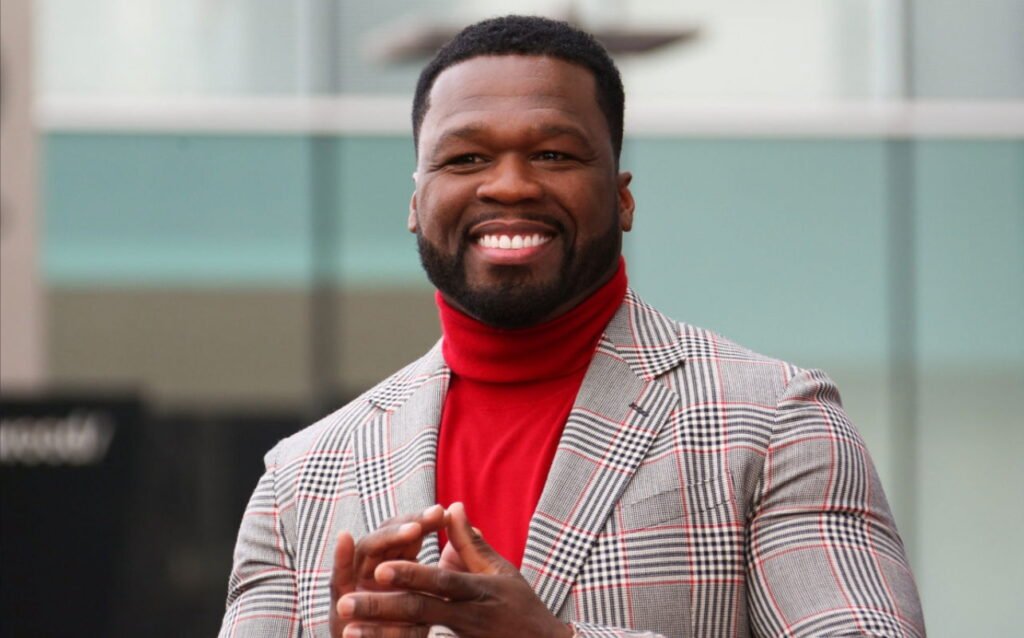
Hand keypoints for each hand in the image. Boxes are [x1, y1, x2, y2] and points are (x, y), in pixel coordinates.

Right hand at [329, 505, 448, 637]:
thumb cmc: (404, 637)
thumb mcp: (428, 609)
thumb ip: (442, 572)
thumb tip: (468, 535)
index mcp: (391, 570)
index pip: (406, 537)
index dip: (423, 523)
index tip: (446, 512)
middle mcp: (370, 574)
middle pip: (389, 538)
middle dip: (411, 525)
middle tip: (436, 514)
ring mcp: (351, 587)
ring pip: (367, 551)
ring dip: (387, 537)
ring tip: (412, 528)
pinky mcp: (337, 609)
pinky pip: (338, 578)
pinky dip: (340, 558)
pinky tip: (345, 538)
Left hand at [337, 502, 572, 637]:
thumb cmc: (521, 606)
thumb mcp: (501, 571)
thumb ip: (470, 543)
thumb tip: (451, 507)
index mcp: (479, 590)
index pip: (440, 580)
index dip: (411, 573)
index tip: (378, 568)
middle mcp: (469, 616)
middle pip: (420, 610)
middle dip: (381, 606)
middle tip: (343, 603)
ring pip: (416, 634)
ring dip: (381, 633)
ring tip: (348, 631)